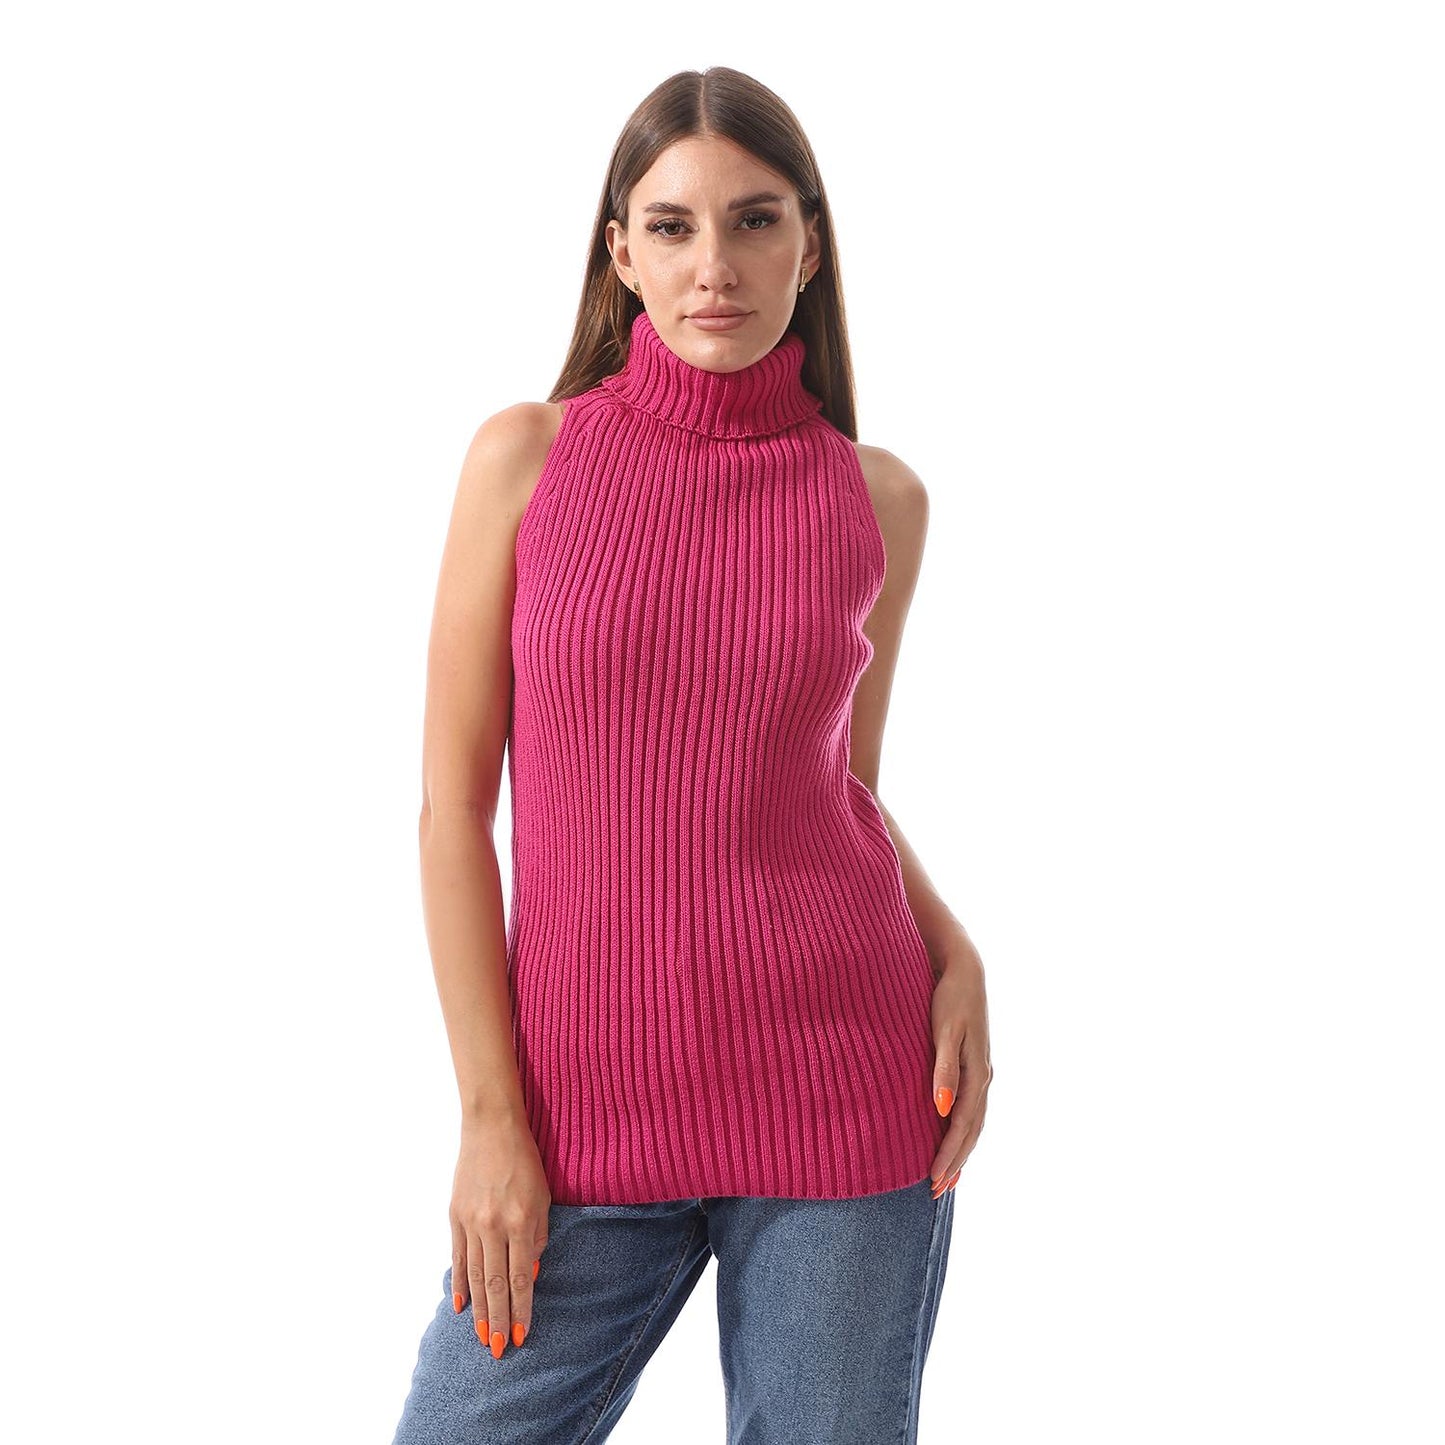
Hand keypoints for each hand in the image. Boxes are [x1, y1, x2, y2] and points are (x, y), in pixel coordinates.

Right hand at [450, 1115, 551, 1357]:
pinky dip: (459, 1284)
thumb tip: (529, 1274)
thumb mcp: (544, 1197)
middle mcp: (493, 1225)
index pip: (520, 1277)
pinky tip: (461, 1307)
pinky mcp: (454, 1215)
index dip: (521, 1309)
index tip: (522, 1336)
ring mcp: (470, 1221)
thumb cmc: (526, 1161)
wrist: (491, 1126)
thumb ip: (538, 1237)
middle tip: (499, 1352)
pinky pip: (457, 1257)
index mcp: (520, 1221)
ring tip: (482, 1338)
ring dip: (479, 1311)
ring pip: (473, 1276)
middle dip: (498, 1320)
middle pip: (494, 1284)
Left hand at [927, 944, 991, 1197]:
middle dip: (955, 1163)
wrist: (964, 969)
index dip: (949, 1156)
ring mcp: (981, 1072)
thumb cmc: (950, 998)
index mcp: (977, 1074)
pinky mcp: (974, 1066)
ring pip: (973, 1123)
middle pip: (971, 1131)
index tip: (933, 1182)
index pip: (962, 1126)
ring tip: (946, 1178)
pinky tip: (951, 1137)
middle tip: (936, 1192)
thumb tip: (942, 1110)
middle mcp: (983, 1078)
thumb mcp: (945, 1031)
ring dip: (960, 1152)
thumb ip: (944, 1069)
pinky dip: (962, 1131)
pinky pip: (971, 1109)